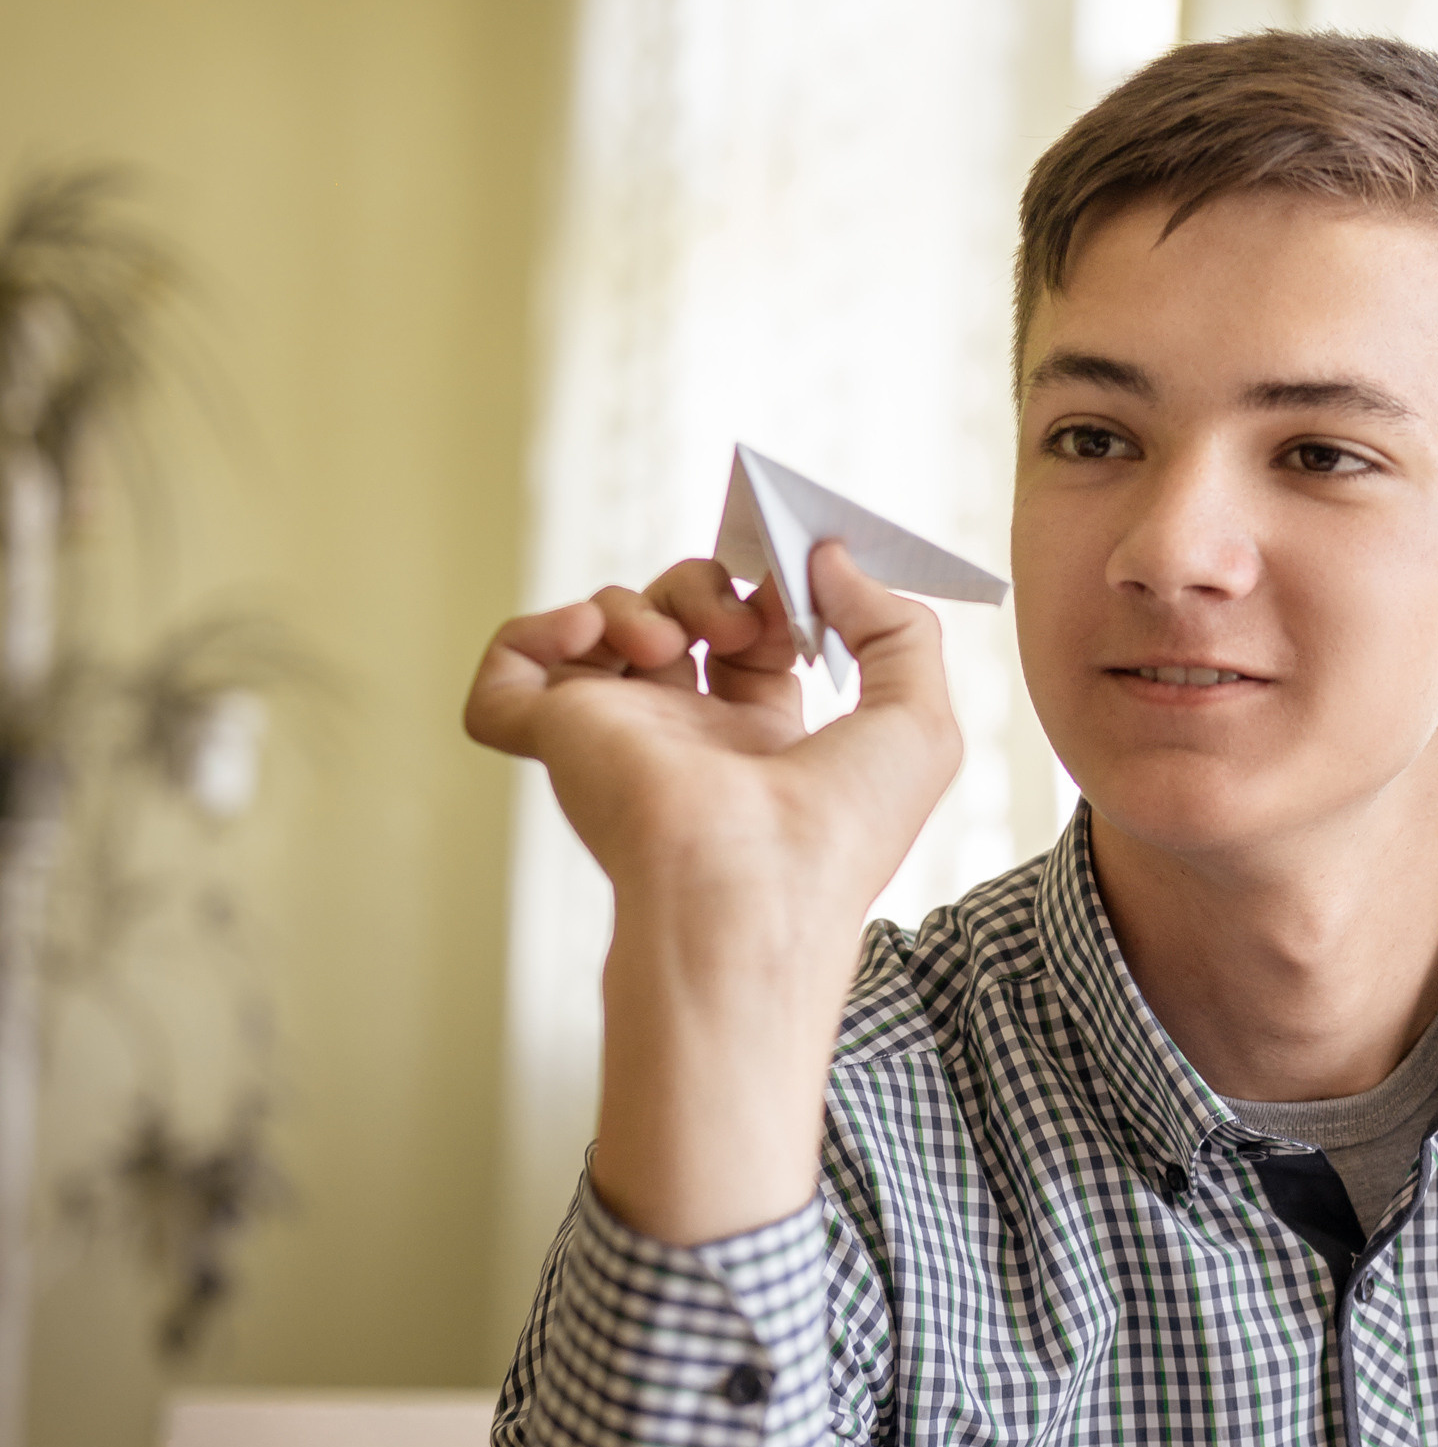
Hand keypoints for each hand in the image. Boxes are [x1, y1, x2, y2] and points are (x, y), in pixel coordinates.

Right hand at [464, 543, 957, 913]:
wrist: (756, 886)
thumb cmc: (841, 831)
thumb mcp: (920, 722)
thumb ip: (897, 626)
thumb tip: (831, 559)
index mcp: (765, 741)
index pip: (751, 638)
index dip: (771, 592)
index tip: (796, 581)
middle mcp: (686, 738)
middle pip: (675, 619)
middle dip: (706, 585)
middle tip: (738, 618)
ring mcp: (617, 737)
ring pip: (601, 629)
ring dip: (639, 601)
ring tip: (672, 645)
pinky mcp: (558, 737)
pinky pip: (506, 674)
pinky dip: (533, 632)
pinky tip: (590, 638)